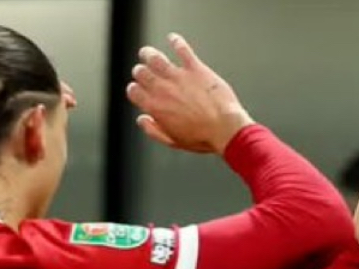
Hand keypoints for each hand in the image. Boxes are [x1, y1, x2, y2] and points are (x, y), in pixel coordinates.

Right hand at [126, 33, 253, 153]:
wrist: (224, 128)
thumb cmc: (201, 138)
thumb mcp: (173, 141)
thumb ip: (153, 130)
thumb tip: (141, 120)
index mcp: (155, 107)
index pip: (134, 91)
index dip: (133, 88)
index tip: (136, 88)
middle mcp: (163, 89)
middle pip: (142, 72)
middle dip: (140, 71)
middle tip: (142, 70)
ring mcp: (179, 77)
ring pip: (155, 58)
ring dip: (149, 54)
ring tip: (147, 53)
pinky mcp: (195, 69)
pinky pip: (182, 50)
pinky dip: (176, 41)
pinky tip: (173, 38)